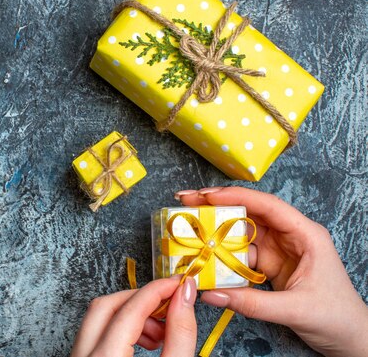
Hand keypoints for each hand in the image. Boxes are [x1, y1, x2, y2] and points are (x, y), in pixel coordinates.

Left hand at [70, 276, 196, 356]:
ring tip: (160, 334)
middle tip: (169, 307)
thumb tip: (185, 294)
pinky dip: (121, 330)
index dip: (157, 291)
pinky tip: (146, 342)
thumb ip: (181, 334)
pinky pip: (95, 334)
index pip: (128, 310)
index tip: (180, 283)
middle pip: (105, 306)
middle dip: (140, 301)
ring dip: (131, 316)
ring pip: (98, 318)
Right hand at [175, 187, 367, 356]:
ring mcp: (278, 250)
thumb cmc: (336, 318)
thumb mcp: (295, 309)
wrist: (350, 338)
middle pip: (249, 213)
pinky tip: (202, 254)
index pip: (268, 206)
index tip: (206, 196)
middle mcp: (290, 236)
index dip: (236, 197)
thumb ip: (252, 303)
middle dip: (217, 206)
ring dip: (215, 230)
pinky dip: (220, 254)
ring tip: (187, 226)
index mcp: (305, 234)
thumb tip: (210, 294)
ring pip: (241, 233)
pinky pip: (239, 254)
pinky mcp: (268, 265)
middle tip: (186, 201)